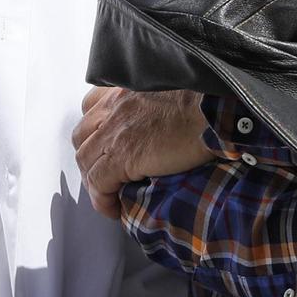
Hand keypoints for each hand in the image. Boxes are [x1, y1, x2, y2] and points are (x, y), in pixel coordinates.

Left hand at [71, 86, 214, 217]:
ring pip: (86, 161)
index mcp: (125, 88)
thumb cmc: (204, 101)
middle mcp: (114, 106)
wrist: (214, 110)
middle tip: (104, 175)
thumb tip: (158, 126)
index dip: (94, 130)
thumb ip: (153, 103)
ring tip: (109, 196)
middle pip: (82, 136)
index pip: (91, 106)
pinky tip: (114, 208)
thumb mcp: (171, 92)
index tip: (104, 146)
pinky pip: (98, 183)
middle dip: (89, 158)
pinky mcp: (123, 156)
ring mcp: (115, 131)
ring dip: (94, 182)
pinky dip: (102, 199)